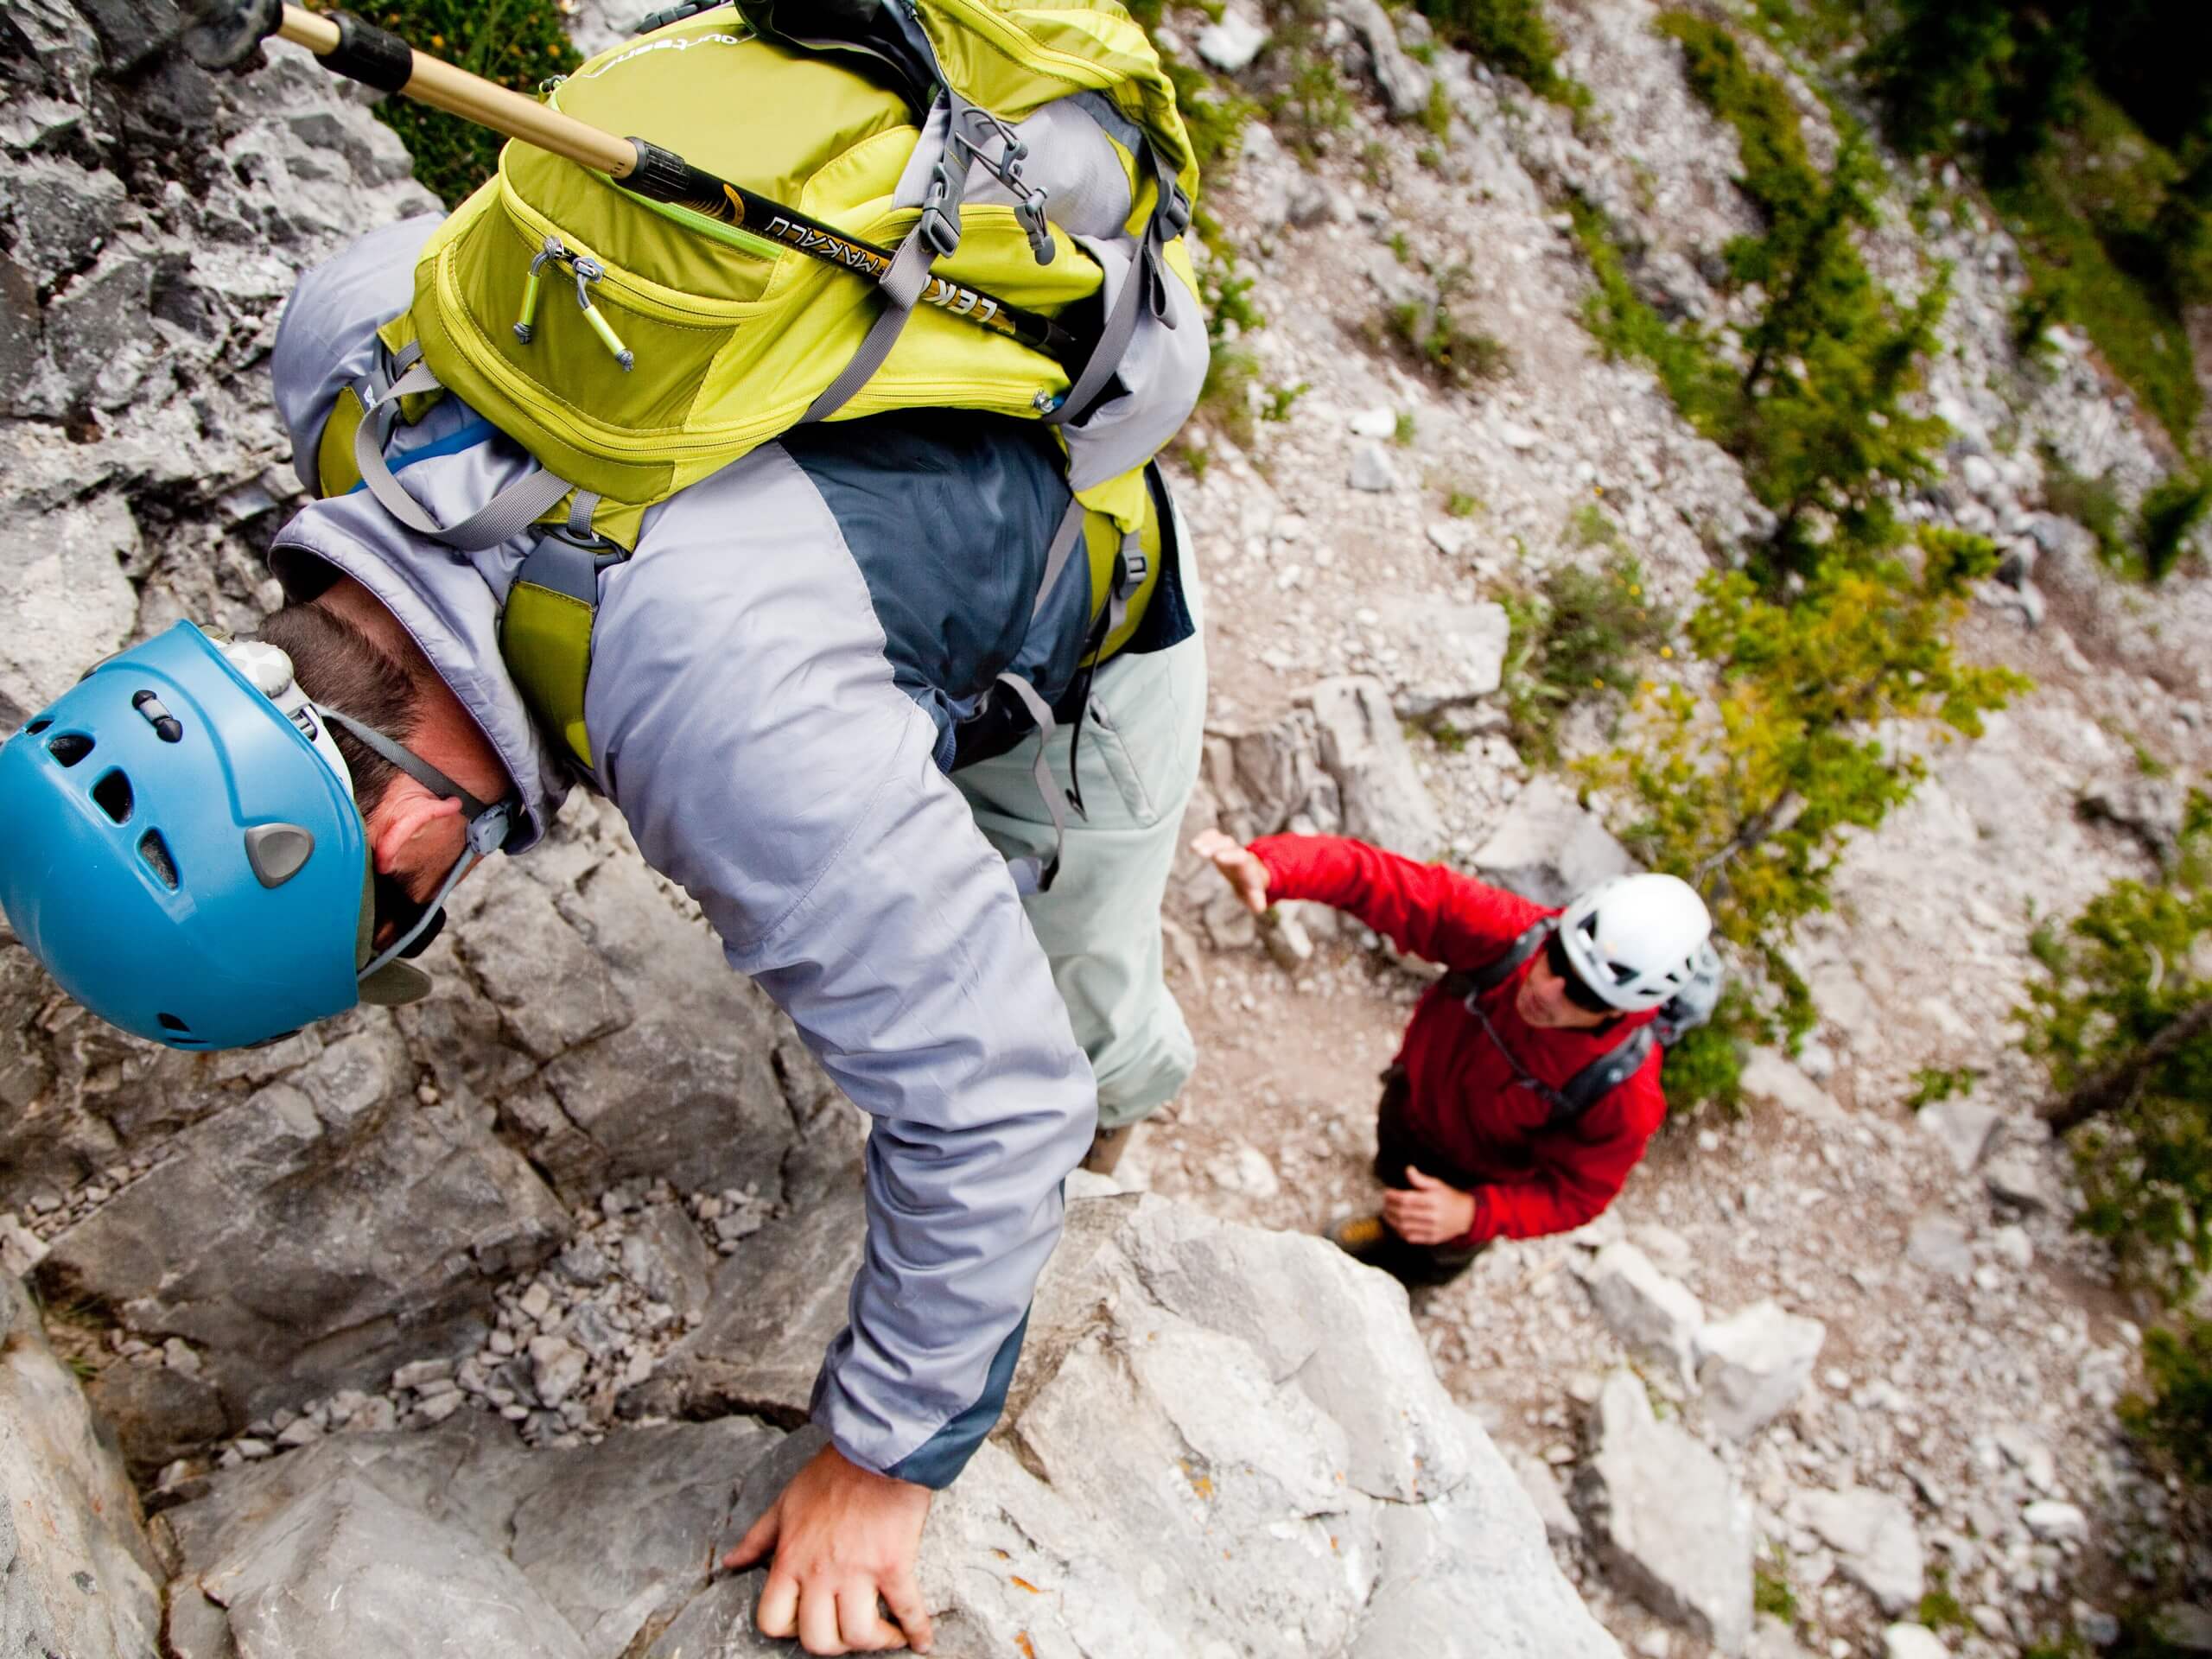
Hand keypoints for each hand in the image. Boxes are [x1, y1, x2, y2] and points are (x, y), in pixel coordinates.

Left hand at [723, 1442, 933, 1653]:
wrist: (877, 1449)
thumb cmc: (831, 1473)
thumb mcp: (784, 1503)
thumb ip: (756, 1538)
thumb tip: (730, 1562)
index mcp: (790, 1560)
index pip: (773, 1621)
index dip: (788, 1631)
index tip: (807, 1623)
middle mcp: (821, 1574)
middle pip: (819, 1640)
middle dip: (834, 1645)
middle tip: (847, 1632)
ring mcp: (858, 1572)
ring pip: (859, 1635)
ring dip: (873, 1642)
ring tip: (884, 1635)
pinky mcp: (893, 1565)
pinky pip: (908, 1610)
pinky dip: (917, 1631)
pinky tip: (922, 1640)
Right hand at [1189, 828, 1269, 915]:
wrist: (1250, 872)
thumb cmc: (1250, 885)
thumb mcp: (1255, 895)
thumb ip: (1256, 901)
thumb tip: (1259, 907)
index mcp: (1245, 865)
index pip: (1239, 857)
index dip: (1229, 856)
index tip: (1218, 857)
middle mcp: (1236, 852)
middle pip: (1227, 844)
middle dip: (1214, 846)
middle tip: (1200, 851)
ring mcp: (1226, 847)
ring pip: (1218, 838)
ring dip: (1206, 841)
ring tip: (1193, 846)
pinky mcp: (1218, 844)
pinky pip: (1211, 837)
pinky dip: (1202, 838)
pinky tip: (1192, 846)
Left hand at [1383, 1167, 1476, 1245]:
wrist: (1466, 1216)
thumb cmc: (1449, 1198)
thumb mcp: (1437, 1184)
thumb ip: (1421, 1179)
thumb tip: (1408, 1170)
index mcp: (1433, 1200)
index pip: (1407, 1199)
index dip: (1393, 1196)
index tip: (1386, 1193)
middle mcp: (1432, 1216)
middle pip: (1403, 1213)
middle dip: (1389, 1207)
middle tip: (1384, 1203)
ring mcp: (1432, 1229)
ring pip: (1404, 1227)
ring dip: (1391, 1220)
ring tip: (1386, 1213)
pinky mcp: (1431, 1239)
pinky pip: (1411, 1237)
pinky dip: (1400, 1232)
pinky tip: (1395, 1225)